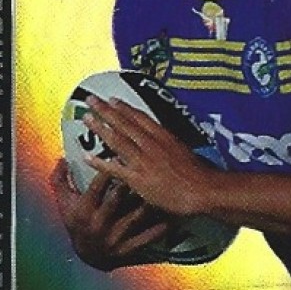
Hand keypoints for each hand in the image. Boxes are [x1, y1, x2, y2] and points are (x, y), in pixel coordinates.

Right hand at [49, 158, 170, 270]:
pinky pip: (148, 237)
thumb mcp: (64, 203)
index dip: (107, 169)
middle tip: (146, 164)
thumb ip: (60, 180)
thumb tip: (62, 158)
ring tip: (164, 186)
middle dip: (131, 181)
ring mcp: (115, 238)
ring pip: (136, 216)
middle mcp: (99, 224)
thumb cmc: (77, 222)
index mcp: (84, 210)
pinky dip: (161, 227)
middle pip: (117, 199)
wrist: (87, 256)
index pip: (96, 187)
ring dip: (150, 201)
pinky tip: (172, 214)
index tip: (118, 152)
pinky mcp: (129, 249)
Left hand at [82, 96, 211, 216]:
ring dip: (100, 127)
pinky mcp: (139, 178)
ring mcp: (144, 160)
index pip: (141, 118)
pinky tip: (87, 157)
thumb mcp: (187, 152)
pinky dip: (100, 162)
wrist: (203, 189)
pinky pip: (115, 168)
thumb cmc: (201, 174)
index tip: (114, 100)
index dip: (125, 108)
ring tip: (86, 117)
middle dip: (107, 110)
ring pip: (117, 140)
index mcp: (165, 137)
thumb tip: (168, 147)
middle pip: (125, 123)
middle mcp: (152, 144)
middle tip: (92, 100)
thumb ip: (172, 148)